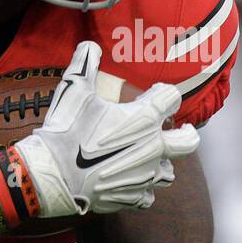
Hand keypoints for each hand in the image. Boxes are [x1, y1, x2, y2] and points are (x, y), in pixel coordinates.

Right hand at [14, 41, 199, 215]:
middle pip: (188, 141)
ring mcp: (145, 175)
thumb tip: (89, 45)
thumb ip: (85, 64)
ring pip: (169, 171)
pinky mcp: (133, 197)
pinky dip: (142, 189)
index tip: (154, 94)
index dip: (164, 93)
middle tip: (178, 129)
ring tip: (149, 157)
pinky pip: (148, 196)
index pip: (171, 99)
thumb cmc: (66, 130)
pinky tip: (131, 181)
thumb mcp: (73, 91)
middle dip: (185, 133)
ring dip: (162, 162)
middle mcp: (153, 147)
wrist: (52, 175)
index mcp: (144, 118)